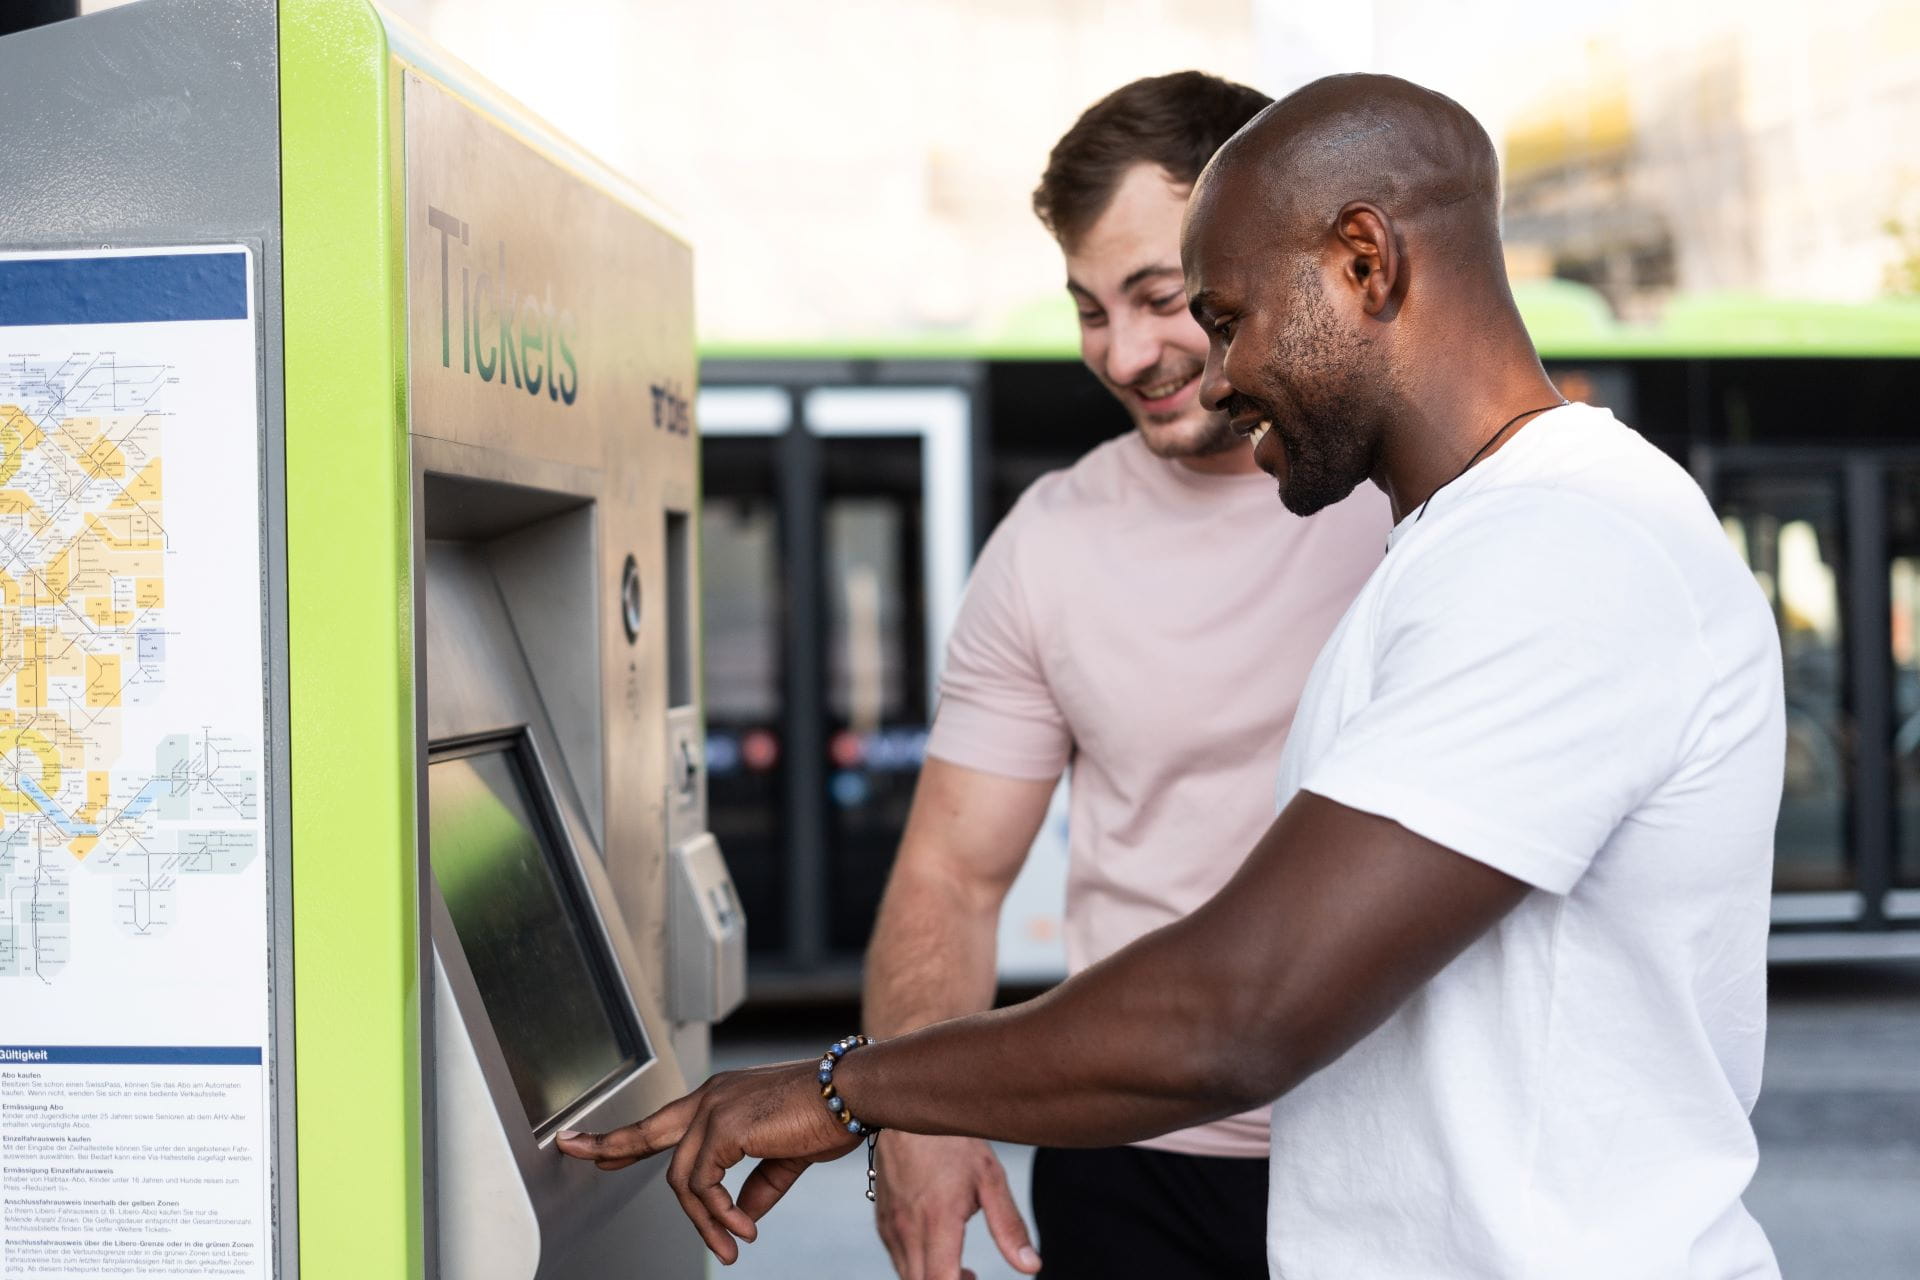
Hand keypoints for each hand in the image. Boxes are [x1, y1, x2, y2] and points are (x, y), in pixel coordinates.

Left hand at [554, 1059, 862, 1263]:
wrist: (852, 1092)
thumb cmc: (827, 1116)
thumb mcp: (785, 1156)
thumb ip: (757, 1185)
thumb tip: (740, 1218)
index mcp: (723, 1097)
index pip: (667, 1120)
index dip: (632, 1139)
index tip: (600, 1148)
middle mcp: (712, 1096)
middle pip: (648, 1130)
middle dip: (608, 1144)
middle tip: (571, 1149)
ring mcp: (714, 1108)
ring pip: (683, 1179)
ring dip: (704, 1221)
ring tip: (733, 1246)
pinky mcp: (723, 1125)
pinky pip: (704, 1184)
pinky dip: (718, 1214)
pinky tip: (742, 1230)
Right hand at [874, 1132, 1039, 1279]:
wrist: (905, 1111)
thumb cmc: (951, 1141)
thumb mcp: (990, 1178)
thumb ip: (1009, 1226)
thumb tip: (1031, 1266)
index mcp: (938, 1221)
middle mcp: (908, 1230)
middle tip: (974, 1277)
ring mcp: (892, 1227)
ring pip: (908, 1277)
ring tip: (963, 1271)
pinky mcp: (883, 1221)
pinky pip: (898, 1259)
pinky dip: (917, 1268)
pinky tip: (939, 1252)